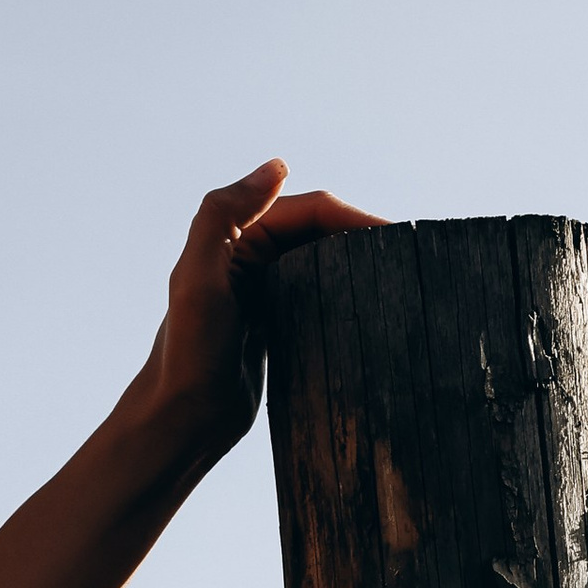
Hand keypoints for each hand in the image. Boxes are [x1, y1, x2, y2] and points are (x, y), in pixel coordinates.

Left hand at [137, 159, 384, 470]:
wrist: (183, 420)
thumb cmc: (189, 355)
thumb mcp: (198, 279)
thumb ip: (223, 216)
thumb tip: (277, 166)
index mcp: (233, 238)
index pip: (307, 210)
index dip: (351, 216)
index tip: (392, 239)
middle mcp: (249, 258)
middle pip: (321, 231)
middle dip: (360, 236)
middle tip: (404, 259)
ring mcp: (265, 291)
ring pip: (324, 261)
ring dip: (357, 263)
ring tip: (396, 279)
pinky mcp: (277, 323)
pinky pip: (320, 294)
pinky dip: (346, 292)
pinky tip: (372, 305)